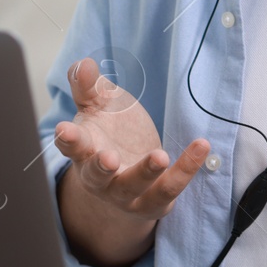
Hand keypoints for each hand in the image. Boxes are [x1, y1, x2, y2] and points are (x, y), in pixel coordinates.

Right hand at [53, 57, 209, 266]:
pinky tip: (201, 146)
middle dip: (101, 168)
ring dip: (146, 172)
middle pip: (96, 176)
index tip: (65, 129)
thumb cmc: (110, 135)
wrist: (129, 177)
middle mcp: (100, 178)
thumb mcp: (99, 107)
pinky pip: (169, 189)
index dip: (68, 139)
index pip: (72, 146)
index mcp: (85, 151)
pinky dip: (186, 169)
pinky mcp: (153, 202)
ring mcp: (126, 194)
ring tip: (160, 155)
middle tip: (109, 157)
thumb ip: (89, 87)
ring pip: (133, 187)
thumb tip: (83, 64)